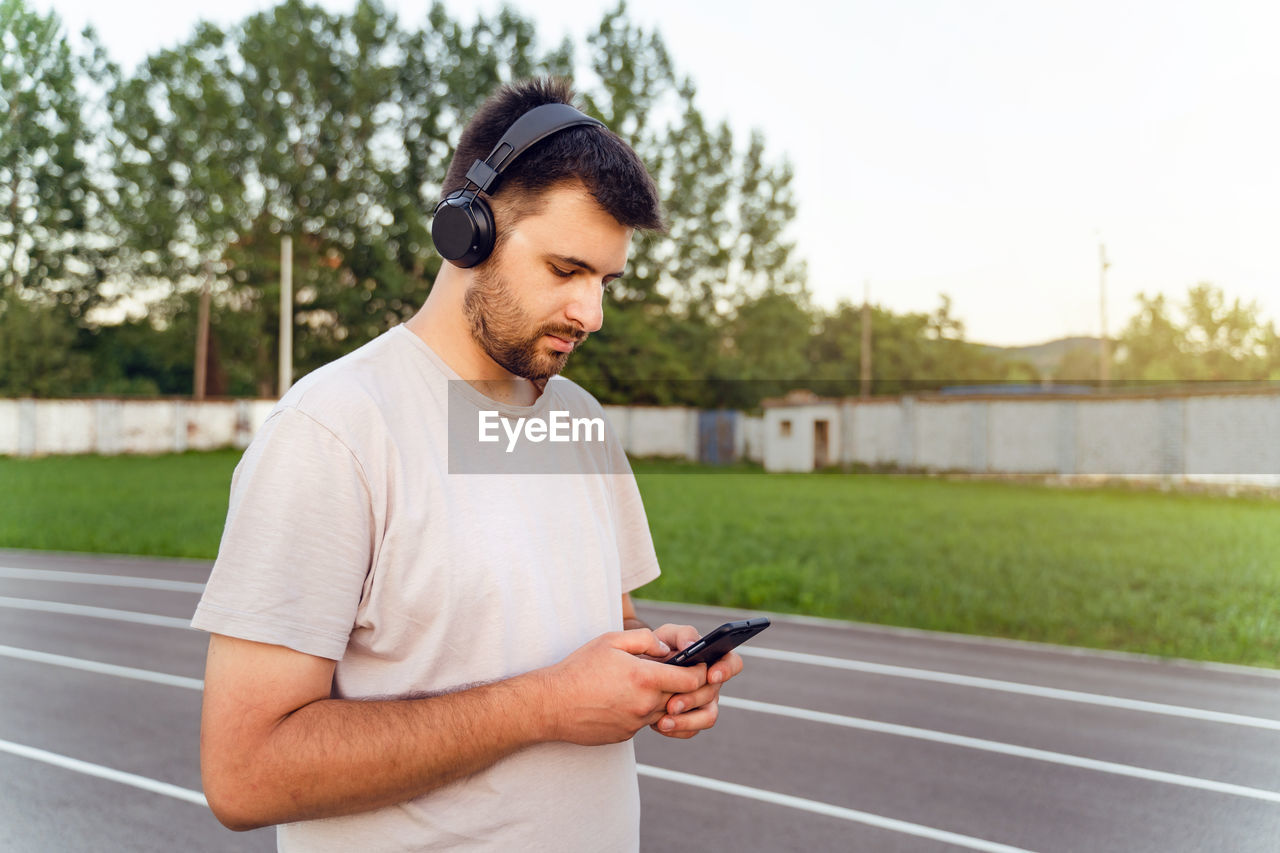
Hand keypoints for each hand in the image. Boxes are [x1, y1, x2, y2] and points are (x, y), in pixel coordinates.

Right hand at [542, 629, 704, 745]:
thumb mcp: (611, 641)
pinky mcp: (626, 735)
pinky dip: (642, 710)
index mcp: (645, 678)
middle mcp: (645, 705)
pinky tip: (625, 698)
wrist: (551, 705)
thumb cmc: (579, 669)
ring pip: (664, 711)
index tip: (696, 664)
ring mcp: (636, 723)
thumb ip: (645, 639)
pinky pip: (644, 721)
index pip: (692, 680)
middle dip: (684, 684)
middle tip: (675, 671)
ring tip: (644, 682)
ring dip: (662, 698)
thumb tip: (666, 649)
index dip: (699, 671)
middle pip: (682, 697)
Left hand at [649, 623, 744, 738]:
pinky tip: (659, 724)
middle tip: (672, 705)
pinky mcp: (692, 719)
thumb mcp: (667, 635)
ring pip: (708, 717)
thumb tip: (691, 646)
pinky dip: (676, 729)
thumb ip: (682, 635)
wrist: (637, 672)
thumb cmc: (657, 649)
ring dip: (687, 720)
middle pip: (713, 693)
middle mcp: (711, 682)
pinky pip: (691, 730)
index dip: (726, 670)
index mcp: (712, 658)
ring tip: (664, 721)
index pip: (732, 662)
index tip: (710, 676)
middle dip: (693, 699)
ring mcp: (704, 703)